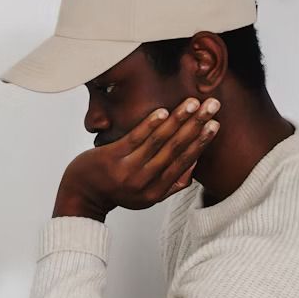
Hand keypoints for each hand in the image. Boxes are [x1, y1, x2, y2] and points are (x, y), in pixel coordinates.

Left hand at [54, 97, 220, 220]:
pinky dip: (150, 124)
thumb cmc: (118, 189)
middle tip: (212, 105)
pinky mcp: (111, 159)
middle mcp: (143, 184)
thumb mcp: (147, 195)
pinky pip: (135, 138)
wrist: (83, 194)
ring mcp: (127, 171)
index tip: (215, 124)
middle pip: (175, 150)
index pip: (184, 163)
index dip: (201, 143)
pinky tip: (163, 111)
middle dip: (196, 125)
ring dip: (178, 120)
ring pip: (158, 142)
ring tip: (193, 102)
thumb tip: (195, 163)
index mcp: (156, 193)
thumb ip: (171, 183)